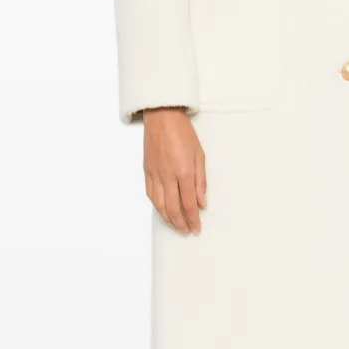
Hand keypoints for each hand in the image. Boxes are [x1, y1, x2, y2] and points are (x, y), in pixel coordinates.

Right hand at [143, 108, 205, 234]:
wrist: (162, 116)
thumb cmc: (182, 132)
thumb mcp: (199, 155)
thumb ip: (201, 181)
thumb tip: (202, 202)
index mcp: (183, 172)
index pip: (189, 204)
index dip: (193, 219)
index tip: (197, 228)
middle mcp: (167, 176)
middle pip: (173, 209)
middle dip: (181, 224)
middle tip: (187, 231)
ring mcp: (155, 174)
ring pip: (159, 205)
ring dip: (168, 219)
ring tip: (176, 226)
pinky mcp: (146, 171)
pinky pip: (150, 195)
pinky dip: (157, 207)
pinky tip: (162, 211)